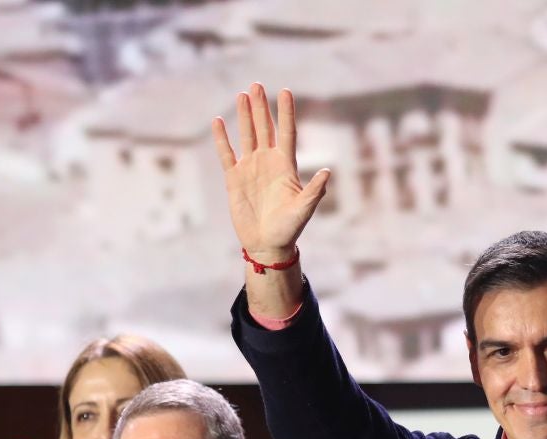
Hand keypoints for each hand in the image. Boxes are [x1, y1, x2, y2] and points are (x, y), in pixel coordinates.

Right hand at [210, 82, 330, 264]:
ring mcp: (250, 168)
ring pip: (247, 135)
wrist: (267, 244)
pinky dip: (222, 139)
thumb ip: (314, 191)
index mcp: (286, 166)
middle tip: (256, 85)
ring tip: (242, 94)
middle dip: (261, 106)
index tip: (286, 91)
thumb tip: (328, 171)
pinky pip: (227, 154)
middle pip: (265, 128)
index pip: (286, 132)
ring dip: (244, 115)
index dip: (286, 112)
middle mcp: (268, 162)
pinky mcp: (234, 178)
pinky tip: (219, 122)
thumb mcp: (304, 210)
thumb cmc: (289, 229)